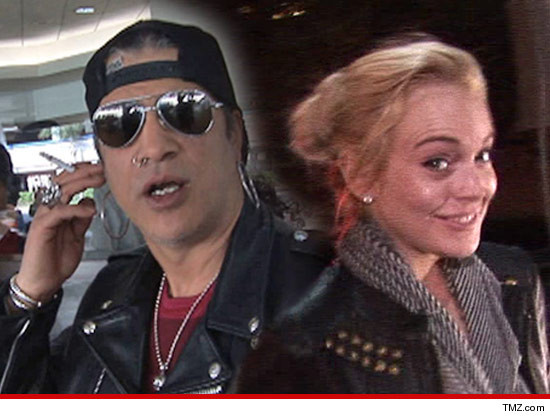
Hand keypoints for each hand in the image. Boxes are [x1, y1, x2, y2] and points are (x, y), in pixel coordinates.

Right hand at [16, 163, 105, 301]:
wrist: (44, 281)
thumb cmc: (56, 260)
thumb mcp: (77, 235)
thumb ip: (82, 219)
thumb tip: (90, 203)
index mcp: (57, 208)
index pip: (68, 183)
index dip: (84, 174)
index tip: (101, 170)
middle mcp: (49, 208)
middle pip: (64, 181)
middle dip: (85, 172)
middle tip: (102, 169)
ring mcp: (44, 216)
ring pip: (61, 190)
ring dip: (82, 182)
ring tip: (99, 180)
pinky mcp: (42, 226)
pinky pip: (60, 211)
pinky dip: (76, 208)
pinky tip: (89, 210)